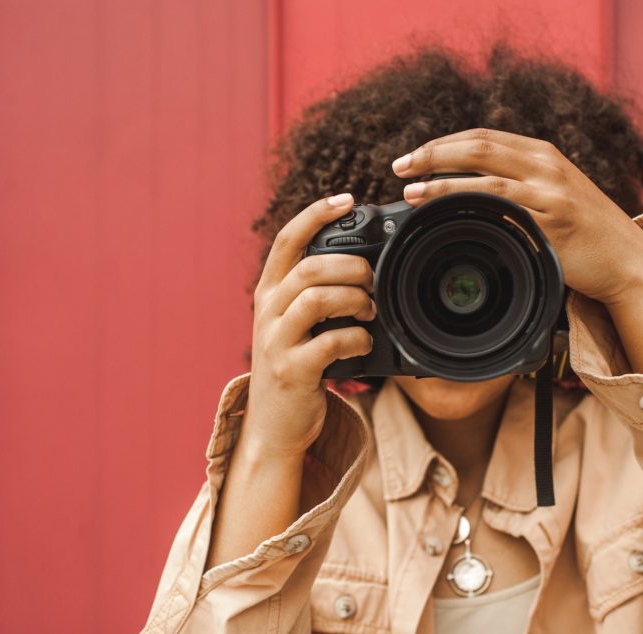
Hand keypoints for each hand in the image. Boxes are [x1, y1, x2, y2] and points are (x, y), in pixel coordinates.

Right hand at [243, 192, 375, 459]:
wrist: (274, 426)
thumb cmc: (298, 367)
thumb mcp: (298, 324)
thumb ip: (318, 294)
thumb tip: (367, 266)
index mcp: (271, 291)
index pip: (288, 238)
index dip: (317, 213)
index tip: (347, 198)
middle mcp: (268, 310)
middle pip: (309, 265)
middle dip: (351, 266)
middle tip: (374, 280)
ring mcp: (276, 341)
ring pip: (315, 297)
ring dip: (355, 300)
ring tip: (371, 312)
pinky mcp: (292, 371)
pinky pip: (329, 342)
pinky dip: (357, 339)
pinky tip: (365, 343)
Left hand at [390, 128, 642, 305]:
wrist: (627, 259)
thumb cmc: (587, 231)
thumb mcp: (554, 193)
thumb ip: (519, 184)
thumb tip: (468, 188)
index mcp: (543, 154)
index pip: (482, 136)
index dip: (442, 143)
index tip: (412, 157)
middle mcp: (546, 166)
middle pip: (478, 146)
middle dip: (432, 154)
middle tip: (400, 167)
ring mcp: (550, 192)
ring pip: (485, 175)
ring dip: (442, 181)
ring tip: (412, 189)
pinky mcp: (551, 221)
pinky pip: (502, 208)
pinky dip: (469, 205)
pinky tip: (447, 211)